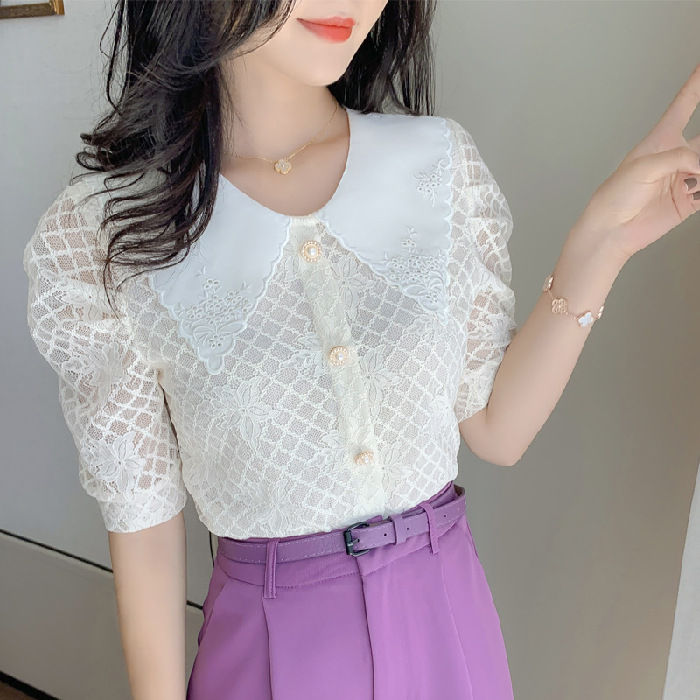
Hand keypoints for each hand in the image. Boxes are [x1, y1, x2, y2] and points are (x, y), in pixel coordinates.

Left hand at [576, 61, 699, 261]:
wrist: (611, 230)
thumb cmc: (614, 197)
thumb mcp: (643, 168)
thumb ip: (678, 158)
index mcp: (660, 140)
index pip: (685, 104)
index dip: (697, 83)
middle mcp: (675, 156)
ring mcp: (685, 177)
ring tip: (696, 175)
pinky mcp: (690, 200)